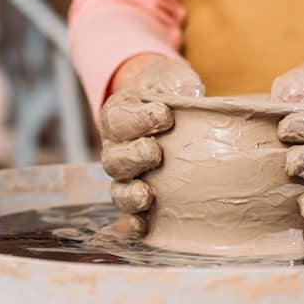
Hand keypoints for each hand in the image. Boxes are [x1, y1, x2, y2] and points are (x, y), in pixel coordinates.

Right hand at [100, 57, 203, 227]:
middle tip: (155, 152)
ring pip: (118, 190)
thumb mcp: (172, 77)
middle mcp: (115, 147)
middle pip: (112, 160)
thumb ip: (177, 83)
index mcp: (118, 114)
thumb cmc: (168, 92)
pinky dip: (134, 222)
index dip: (138, 119)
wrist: (170, 109)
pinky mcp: (140, 195)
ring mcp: (126, 175)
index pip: (118, 119)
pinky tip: (144, 226)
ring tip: (148, 194)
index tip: (165, 114)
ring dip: (131, 194)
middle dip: (133, 157)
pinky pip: (129, 215)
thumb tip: (191, 94)